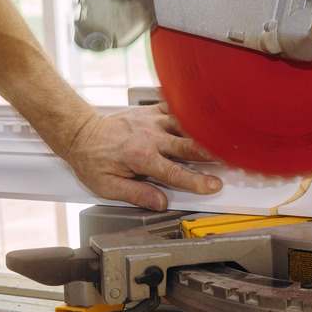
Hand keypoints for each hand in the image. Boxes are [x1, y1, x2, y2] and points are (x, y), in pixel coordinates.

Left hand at [63, 103, 221, 209]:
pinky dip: (190, 111)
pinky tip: (203, 114)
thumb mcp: (108, 186)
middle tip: (231, 157)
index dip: (197, 181)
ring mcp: (152, 121)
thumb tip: (160, 203)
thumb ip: (137, 194)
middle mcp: (150, 137)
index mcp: (141, 157)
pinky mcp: (151, 111)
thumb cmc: (92, 159)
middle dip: (212, 153)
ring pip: (186, 125)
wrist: (80, 132)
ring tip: (223, 135)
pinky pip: (175, 108)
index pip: (176, 173)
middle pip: (189, 145)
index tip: (214, 185)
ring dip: (205, 131)